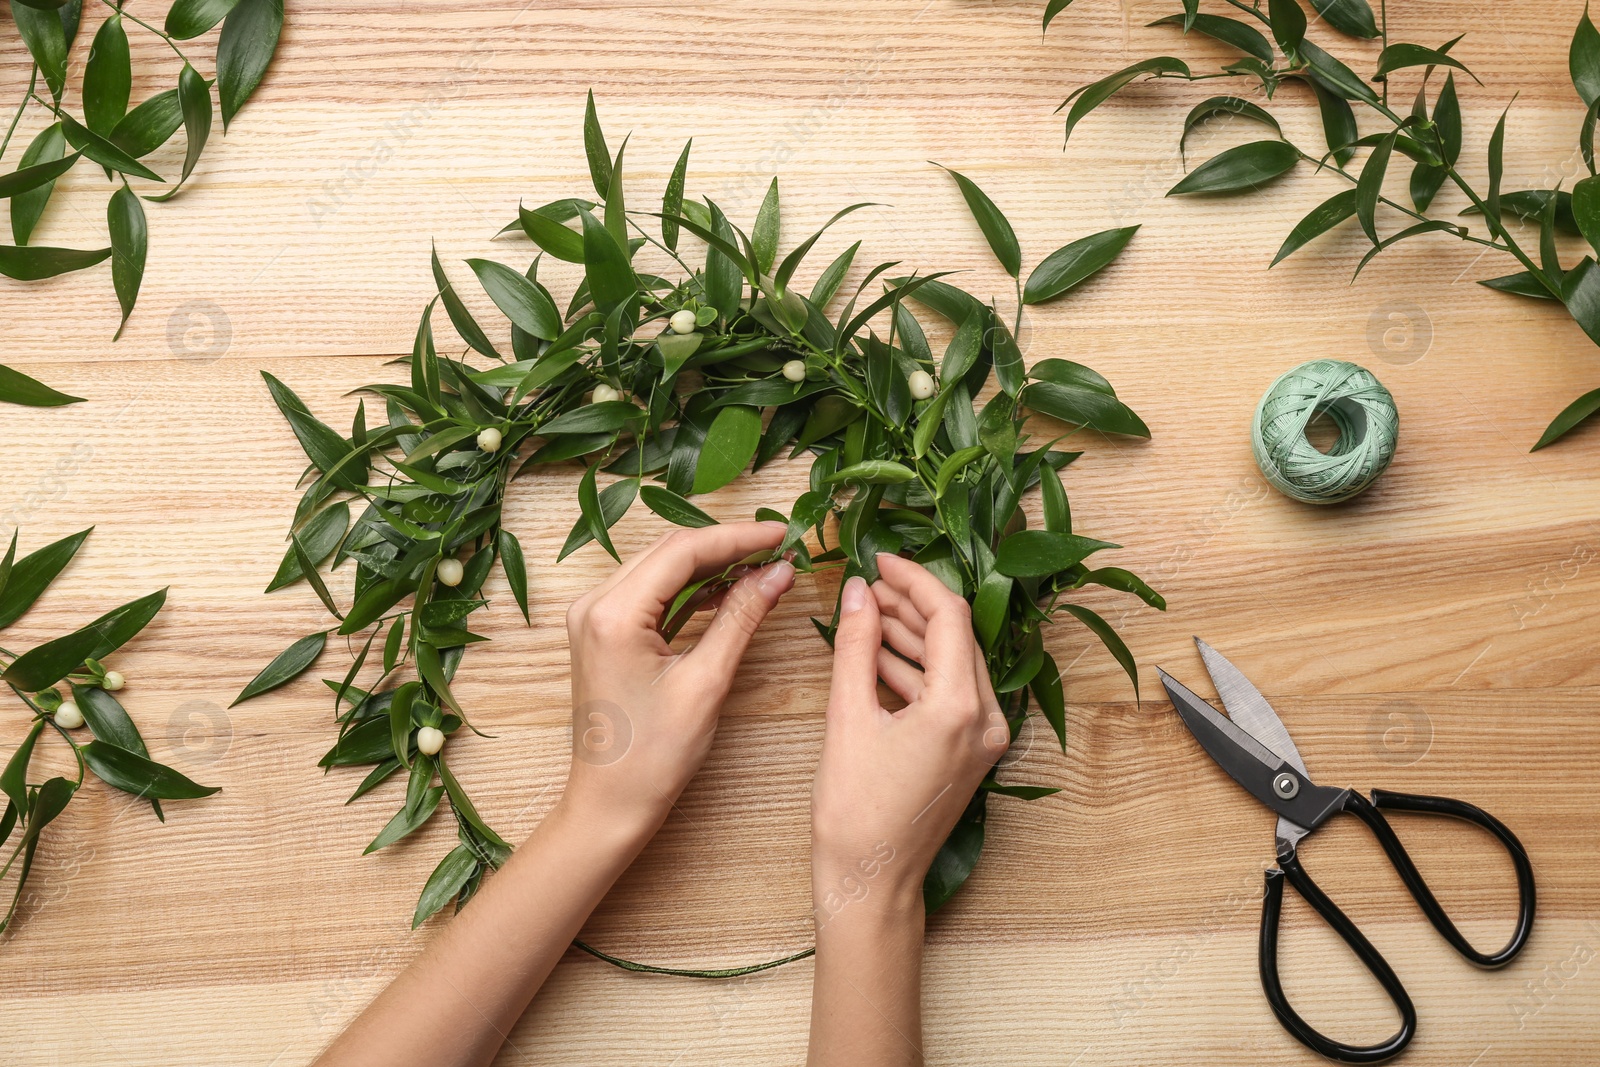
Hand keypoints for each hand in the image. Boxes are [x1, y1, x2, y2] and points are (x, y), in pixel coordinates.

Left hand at [562, 522, 794, 831]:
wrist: (611, 804)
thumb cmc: (654, 756)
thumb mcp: (707, 682)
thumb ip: (742, 618)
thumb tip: (778, 572)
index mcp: (613, 613)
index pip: (683, 551)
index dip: (738, 537)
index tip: (783, 533)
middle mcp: (594, 605)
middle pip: (670, 552)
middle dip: (727, 545)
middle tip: (779, 546)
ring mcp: (595, 617)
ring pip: (661, 568)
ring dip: (710, 563)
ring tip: (762, 565)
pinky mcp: (604, 632)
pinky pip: (651, 593)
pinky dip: (691, 588)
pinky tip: (728, 590)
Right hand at [811, 554, 1006, 914]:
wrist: (870, 881)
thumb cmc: (855, 812)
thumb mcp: (848, 718)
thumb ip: (855, 647)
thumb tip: (857, 593)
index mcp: (961, 708)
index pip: (947, 616)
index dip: (912, 580)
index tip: (878, 561)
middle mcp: (986, 720)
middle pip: (954, 637)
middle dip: (910, 605)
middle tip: (866, 585)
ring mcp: (983, 738)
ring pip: (952, 664)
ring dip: (910, 636)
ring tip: (865, 613)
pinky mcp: (970, 751)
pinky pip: (948, 693)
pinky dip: (915, 671)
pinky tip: (877, 655)